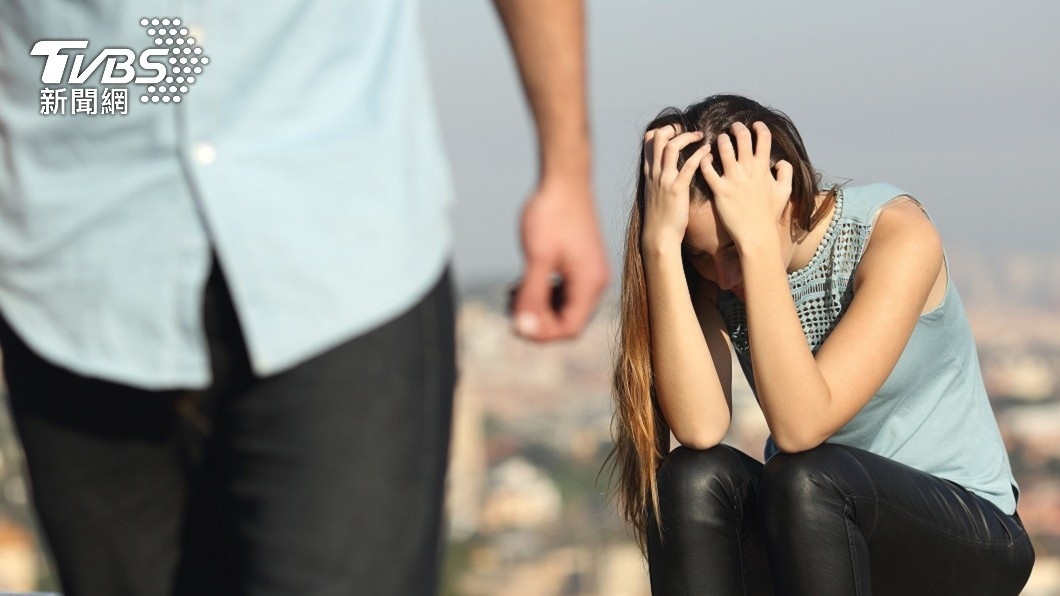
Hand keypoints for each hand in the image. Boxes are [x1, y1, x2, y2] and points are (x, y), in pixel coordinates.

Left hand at [511, 177, 609, 341]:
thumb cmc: (552, 214)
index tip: (515, 324)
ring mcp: (590, 273)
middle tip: (509, 307)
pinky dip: (544, 293)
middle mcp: (596, 282)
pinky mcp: (582, 264)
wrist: (564, 179)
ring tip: (513, 294)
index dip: (541, 333)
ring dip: (538, 307)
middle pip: (567, 320)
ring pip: (564, 307)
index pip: (569, 329)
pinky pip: (564, 291)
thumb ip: (531, 295)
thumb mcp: (537, 258)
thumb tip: (522, 328)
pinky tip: (523, 283)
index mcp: (589, 284)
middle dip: (537, 320)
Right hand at [640, 125, 711, 250]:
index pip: (649, 141)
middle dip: (674, 128)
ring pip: (672, 147)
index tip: (676, 130)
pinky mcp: (677, 189)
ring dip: (688, 137)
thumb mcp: (655, 193)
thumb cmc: (661, 217)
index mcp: (649, 173)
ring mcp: (665, 180)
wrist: (659, 235)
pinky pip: (688, 166)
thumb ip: (659, 178)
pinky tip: (709, 152)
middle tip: (689, 129)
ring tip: (701, 135)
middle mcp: (655, 173)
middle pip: (659, 138)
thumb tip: (668, 170)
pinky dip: (700, 155)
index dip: (662, 130)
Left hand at [699, 121, 792, 248]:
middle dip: (737, 128)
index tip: (755, 125)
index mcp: (764, 168)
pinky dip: (705, 160)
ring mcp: (733, 179)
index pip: (763, 138)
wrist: (757, 234)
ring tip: (719, 139)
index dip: (760, 128)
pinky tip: (705, 158)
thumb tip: (780, 161)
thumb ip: (786, 173)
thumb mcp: (785, 191)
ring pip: (724, 148)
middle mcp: (748, 170)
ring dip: (721, 140)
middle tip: (734, 127)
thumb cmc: (770, 214)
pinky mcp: (720, 190)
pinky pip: (708, 170)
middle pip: (742, 137)